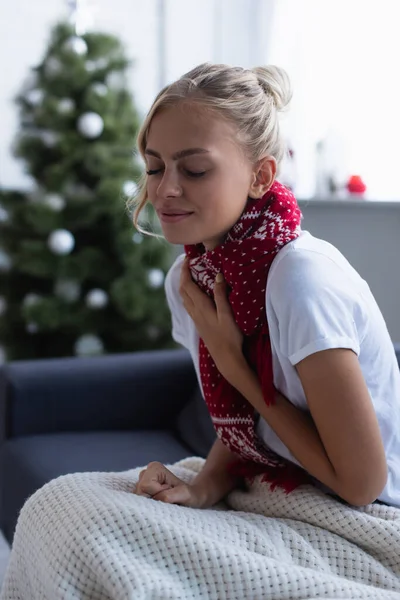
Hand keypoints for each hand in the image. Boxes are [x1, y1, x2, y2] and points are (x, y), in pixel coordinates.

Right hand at [135, 462, 205, 507]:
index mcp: (155, 468)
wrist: (192, 498)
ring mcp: (141, 483)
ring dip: (150, 504)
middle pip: (139, 493)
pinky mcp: (140, 493)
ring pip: (137, 499)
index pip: (145, 486)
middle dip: (152, 501)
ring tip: (164, 502)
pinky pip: (138, 503)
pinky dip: (148, 507)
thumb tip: (156, 499)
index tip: (169, 495)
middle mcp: (146, 473)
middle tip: (166, 500)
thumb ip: (170, 495)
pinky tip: (157, 505)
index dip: (156, 494)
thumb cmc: (189, 495)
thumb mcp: (184, 494)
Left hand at [180, 259, 243, 383]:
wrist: (226, 358)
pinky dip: (189, 294)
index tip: (188, 258)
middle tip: (189, 264)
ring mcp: (196, 319)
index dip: (185, 270)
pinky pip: (189, 305)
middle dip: (183, 275)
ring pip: (184, 298)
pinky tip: (196, 295)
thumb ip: (221, 295)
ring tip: (192, 276)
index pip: (187, 284)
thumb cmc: (229, 336)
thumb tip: (217, 276)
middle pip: (183, 290)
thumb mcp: (228, 314)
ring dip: (185, 285)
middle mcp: (195, 312)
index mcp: (200, 306)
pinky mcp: (199, 324)